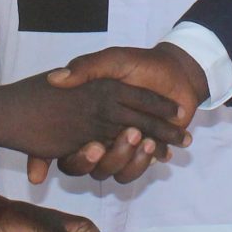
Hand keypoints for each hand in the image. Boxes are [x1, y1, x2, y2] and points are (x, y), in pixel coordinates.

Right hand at [32, 45, 208, 182]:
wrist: (177, 73)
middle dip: (106, 158)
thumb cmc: (141, 65)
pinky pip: (132, 172)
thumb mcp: (112, 60)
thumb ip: (85, 68)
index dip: (78, 154)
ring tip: (148, 140)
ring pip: (110, 172)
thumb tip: (55, 78)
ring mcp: (118, 147)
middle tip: (130, 135)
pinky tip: (159, 148)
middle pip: (88, 165)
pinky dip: (145, 162)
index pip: (63, 146)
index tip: (94, 145)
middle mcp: (96, 135)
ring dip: (128, 160)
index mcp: (83, 115)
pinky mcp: (138, 155)